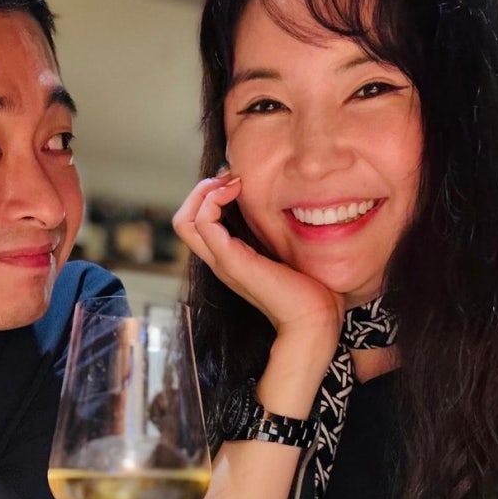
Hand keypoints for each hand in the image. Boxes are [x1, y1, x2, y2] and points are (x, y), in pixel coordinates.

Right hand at [173, 176, 343, 343]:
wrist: (314, 320)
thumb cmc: (310, 290)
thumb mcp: (291, 253)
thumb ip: (282, 235)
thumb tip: (294, 209)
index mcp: (231, 258)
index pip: (197, 223)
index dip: (211, 196)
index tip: (239, 182)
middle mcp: (220, 260)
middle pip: (183, 220)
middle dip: (202, 189)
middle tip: (231, 179)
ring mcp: (222, 261)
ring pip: (185, 220)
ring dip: (205, 191)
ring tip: (232, 183)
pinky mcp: (231, 261)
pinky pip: (203, 222)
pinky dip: (213, 198)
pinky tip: (238, 191)